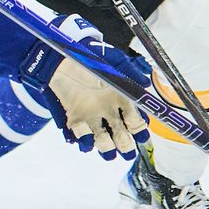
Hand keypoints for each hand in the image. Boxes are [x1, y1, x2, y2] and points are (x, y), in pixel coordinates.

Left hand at [18, 15, 150, 159]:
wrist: (62, 56)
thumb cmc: (90, 57)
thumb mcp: (113, 61)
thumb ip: (129, 71)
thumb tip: (146, 83)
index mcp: (121, 98)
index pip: (135, 120)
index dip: (139, 130)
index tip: (142, 137)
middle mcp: (108, 111)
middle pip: (120, 135)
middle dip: (125, 145)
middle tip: (128, 153)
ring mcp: (91, 116)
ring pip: (101, 140)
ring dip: (105, 148)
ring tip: (107, 150)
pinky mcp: (74, 118)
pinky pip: (80, 135)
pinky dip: (83, 141)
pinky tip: (86, 141)